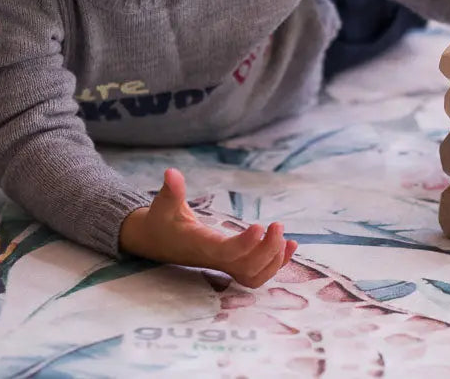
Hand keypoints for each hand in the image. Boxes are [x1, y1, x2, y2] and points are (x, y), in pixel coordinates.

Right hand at [119, 168, 297, 287]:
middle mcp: (214, 259)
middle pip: (246, 267)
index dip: (244, 244)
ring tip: (284, 237)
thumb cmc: (163, 220)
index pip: (225, 252)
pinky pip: (258, 274)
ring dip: (274, 260)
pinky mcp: (233, 265)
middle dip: (267, 250)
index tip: (260, 226)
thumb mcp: (164, 204)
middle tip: (277, 226)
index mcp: (200, 244)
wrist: (159, 242)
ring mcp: (225, 266)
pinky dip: (278, 264)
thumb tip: (171, 172)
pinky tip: (290, 245)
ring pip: (254, 276)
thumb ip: (171, 190)